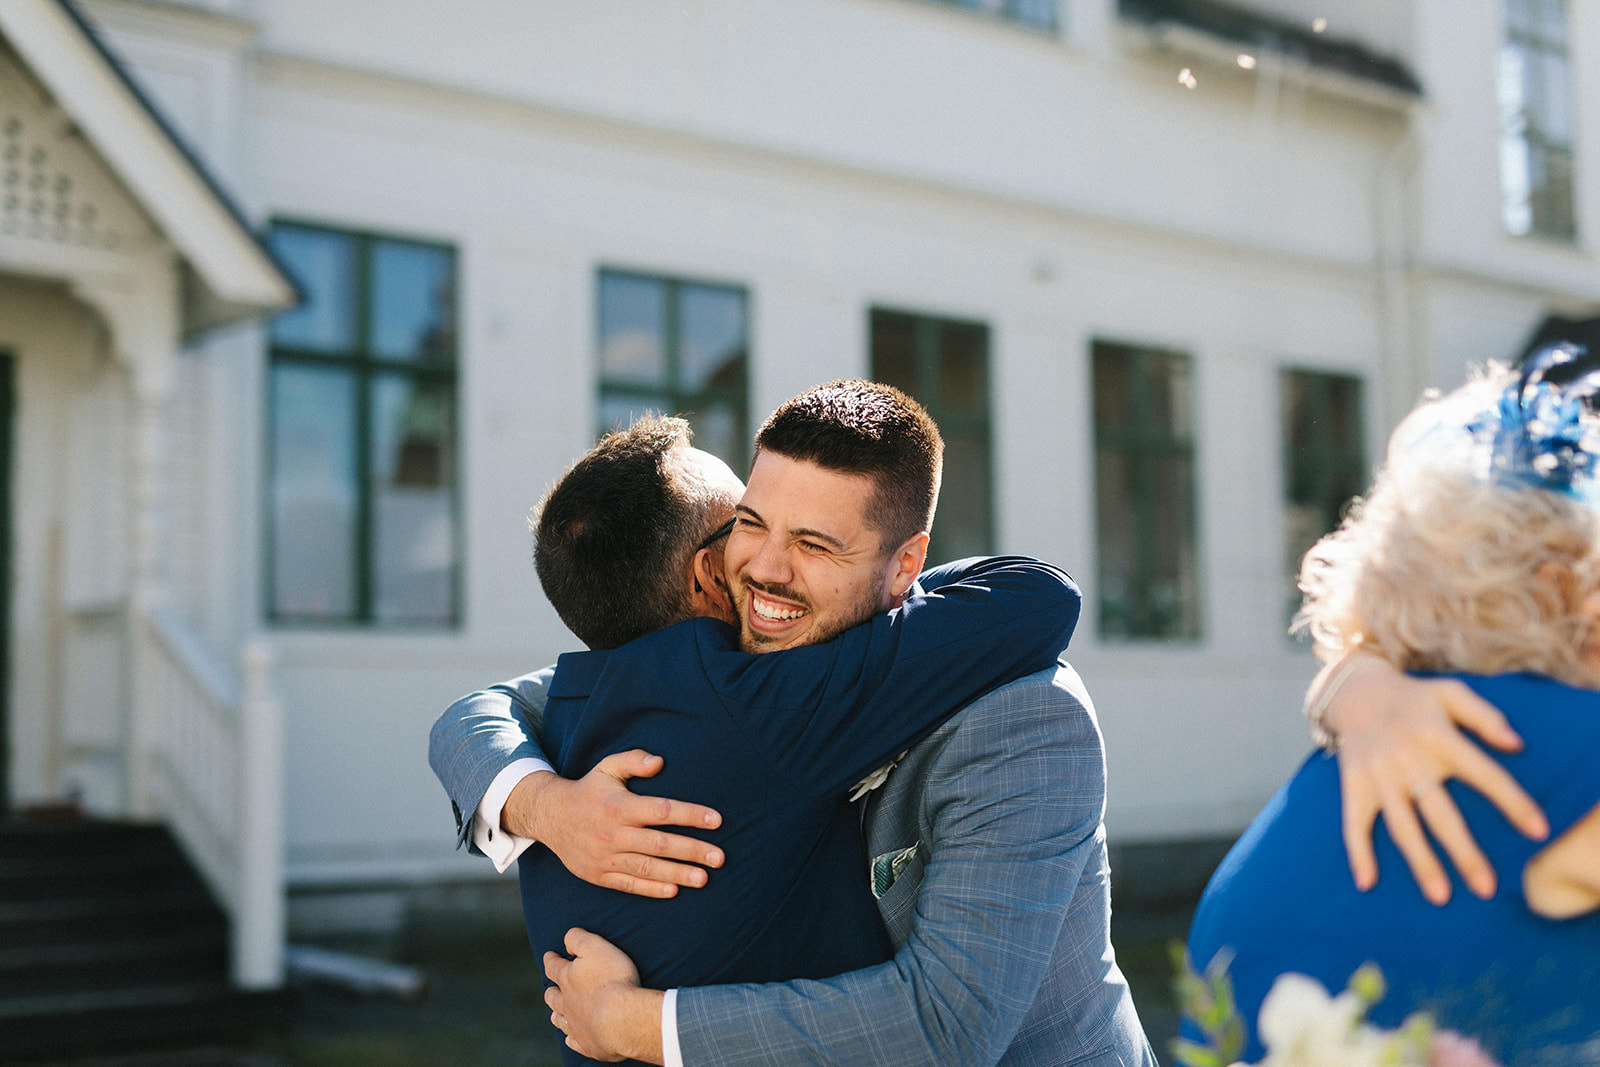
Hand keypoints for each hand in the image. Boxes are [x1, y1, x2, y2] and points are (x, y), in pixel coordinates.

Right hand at [503, 751, 724, 897]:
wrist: (550, 817)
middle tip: (719, 858)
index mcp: (619, 806)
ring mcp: (605, 857)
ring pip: (647, 868)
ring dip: (677, 874)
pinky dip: (651, 889)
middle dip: (692, 851)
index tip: (716, 820)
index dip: (690, 815)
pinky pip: (628, 884)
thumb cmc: (588, 790)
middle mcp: (613, 833)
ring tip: (704, 878)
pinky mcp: (598, 875)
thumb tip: (660, 761)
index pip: (661, 811)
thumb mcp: (607, 767)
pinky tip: (674, 891)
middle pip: (659, 844)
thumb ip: (633, 761)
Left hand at [544, 928, 662, 1063]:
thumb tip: (567, 940)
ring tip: (556, 1013)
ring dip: (557, 1015)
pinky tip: (572, 1038)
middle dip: (551, 990)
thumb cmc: (612, 979)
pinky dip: (571, 1038)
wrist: (622, 1019)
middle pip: (553, 997)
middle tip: (551, 988)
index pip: (553, 966)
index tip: (549, 955)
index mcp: (567, 979)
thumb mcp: (595, 947)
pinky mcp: (588, 1044)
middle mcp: (566, 1003)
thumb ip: (578, 939)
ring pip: (560, 1020)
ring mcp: (576, 1026)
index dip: (551, 959)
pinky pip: (574, 1042)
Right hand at [1324, 657, 1547, 903]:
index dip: (1512, 802)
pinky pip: (1354, 822)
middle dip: (1464, 852)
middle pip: (1440, 813)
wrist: (1354, 692)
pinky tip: (1368, 882)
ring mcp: (1378, 775)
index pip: (1483, 774)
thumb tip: (1517, 745)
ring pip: (1402, 825)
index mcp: (1438, 737)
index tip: (1537, 831)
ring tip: (1440, 896)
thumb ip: (1486, 717)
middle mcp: (1407, 760)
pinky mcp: (1353, 785)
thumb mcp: (1451, 693)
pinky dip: (1358, 852)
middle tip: (1487, 888)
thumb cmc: (1414, 699)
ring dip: (1420, 861)